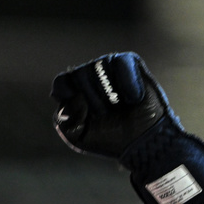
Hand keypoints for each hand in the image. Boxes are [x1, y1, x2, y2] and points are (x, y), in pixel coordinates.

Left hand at [51, 52, 167, 159]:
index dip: (69, 95)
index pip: (62, 82)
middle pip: (78, 74)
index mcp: (76, 94)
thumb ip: (63, 120)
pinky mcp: (130, 64)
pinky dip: (127, 82)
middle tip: (105, 114)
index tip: (83, 112)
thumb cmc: (111, 139)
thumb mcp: (79, 137)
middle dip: (91, 98)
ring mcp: (109, 69)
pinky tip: (133, 98)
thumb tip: (70, 100)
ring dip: (108, 91)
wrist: (141, 141)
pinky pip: (120, 62)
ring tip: (118, 105)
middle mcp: (91, 78)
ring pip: (98, 66)